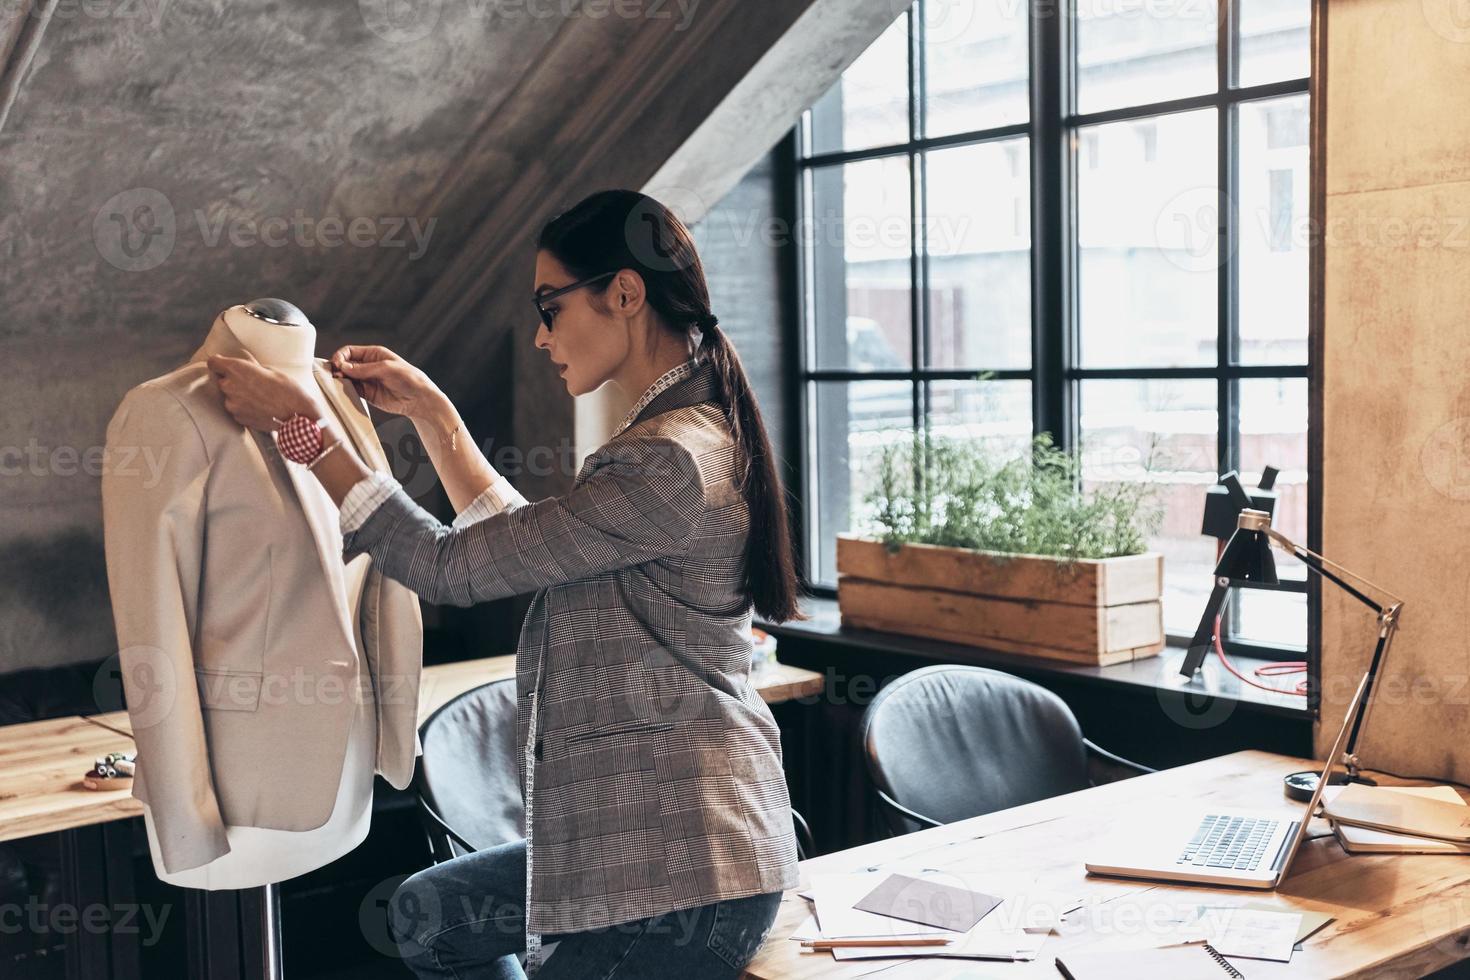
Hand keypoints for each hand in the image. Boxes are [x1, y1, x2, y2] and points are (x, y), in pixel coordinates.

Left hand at [207, 351, 323, 431]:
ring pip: (229, 396)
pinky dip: (244, 408)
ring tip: (258, 397)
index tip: (224, 365)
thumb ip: (252, 366)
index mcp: (237, 370)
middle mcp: (230, 386)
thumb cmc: (287, 391)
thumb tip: (246, 362)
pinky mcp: (238, 418)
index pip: (213, 362)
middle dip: (233, 381)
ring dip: (239, 396)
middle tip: (251, 383)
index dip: (219, 363)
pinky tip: (259, 407)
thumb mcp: (271, 371)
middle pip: (222, 381)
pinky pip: (236, 409)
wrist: (296, 415)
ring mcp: (232, 404)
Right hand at [329, 345, 444, 421]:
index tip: (337, 364)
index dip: (340, 356)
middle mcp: (368, 366)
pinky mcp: (367, 394)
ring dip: (340, 381)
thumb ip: (365, 368)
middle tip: (335, 376)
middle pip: (345, 365)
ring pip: (346, 378)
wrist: (419, 399)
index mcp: (373, 354)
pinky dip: (346, 391)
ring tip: (339, 384)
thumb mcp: (387, 368)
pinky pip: (352, 391)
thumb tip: (343, 367)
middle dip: (338, 369)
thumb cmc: (409, 378)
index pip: (349, 351)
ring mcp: (367, 380)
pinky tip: (345, 392)